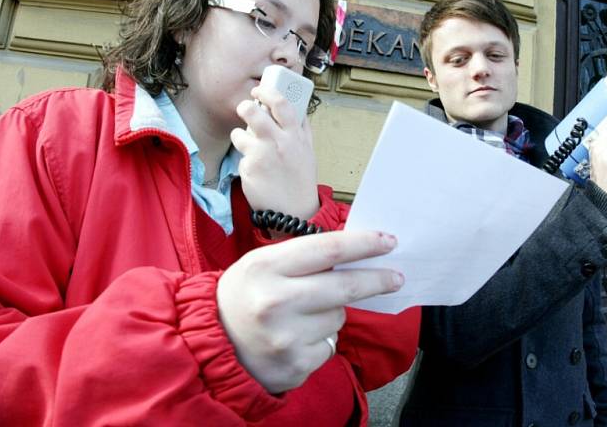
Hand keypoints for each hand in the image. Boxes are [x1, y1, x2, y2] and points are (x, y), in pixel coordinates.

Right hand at [216, 230, 403, 392]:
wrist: (210, 345)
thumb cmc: (244, 295)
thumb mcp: (263, 264)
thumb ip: (305, 257)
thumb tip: (358, 251)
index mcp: (266, 266)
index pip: (329, 249)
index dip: (365, 245)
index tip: (389, 242)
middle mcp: (276, 301)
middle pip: (345, 286)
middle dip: (377, 280)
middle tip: (396, 277)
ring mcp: (286, 336)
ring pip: (338, 316)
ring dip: (333, 312)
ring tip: (302, 314)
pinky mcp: (295, 364)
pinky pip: (330, 345)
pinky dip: (321, 340)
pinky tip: (296, 337)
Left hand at [231, 84, 318, 218]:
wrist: (294, 212)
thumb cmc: (301, 182)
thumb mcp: (308, 152)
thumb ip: (302, 130)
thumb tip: (298, 110)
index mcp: (295, 136)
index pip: (281, 104)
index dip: (267, 92)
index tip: (259, 91)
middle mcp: (280, 142)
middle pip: (254, 111)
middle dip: (245, 106)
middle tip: (244, 109)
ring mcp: (263, 155)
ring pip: (239, 133)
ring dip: (240, 136)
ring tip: (247, 144)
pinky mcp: (250, 168)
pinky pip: (240, 156)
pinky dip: (245, 161)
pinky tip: (255, 171)